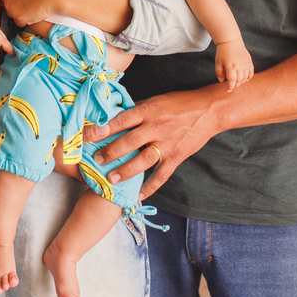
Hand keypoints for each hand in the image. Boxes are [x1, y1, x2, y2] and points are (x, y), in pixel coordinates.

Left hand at [84, 88, 220, 199]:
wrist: (208, 110)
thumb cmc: (179, 103)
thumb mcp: (155, 101)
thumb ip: (136, 110)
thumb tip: (114, 115)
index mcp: (148, 111)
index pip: (121, 120)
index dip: (103, 129)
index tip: (88, 136)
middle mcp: (156, 128)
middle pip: (129, 142)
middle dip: (110, 152)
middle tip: (96, 160)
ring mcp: (167, 144)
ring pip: (143, 160)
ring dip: (126, 171)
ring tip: (111, 178)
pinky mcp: (177, 157)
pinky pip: (162, 175)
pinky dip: (151, 187)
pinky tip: (140, 195)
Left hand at [215, 40, 253, 91]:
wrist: (231, 41)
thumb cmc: (223, 52)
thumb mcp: (218, 62)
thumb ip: (219, 72)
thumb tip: (222, 81)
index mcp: (230, 66)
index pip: (232, 80)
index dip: (230, 87)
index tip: (228, 90)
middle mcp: (239, 66)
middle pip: (239, 80)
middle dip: (235, 85)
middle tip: (232, 87)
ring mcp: (246, 64)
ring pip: (246, 77)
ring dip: (242, 82)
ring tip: (237, 83)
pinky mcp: (249, 61)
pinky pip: (251, 72)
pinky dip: (249, 77)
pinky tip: (245, 79)